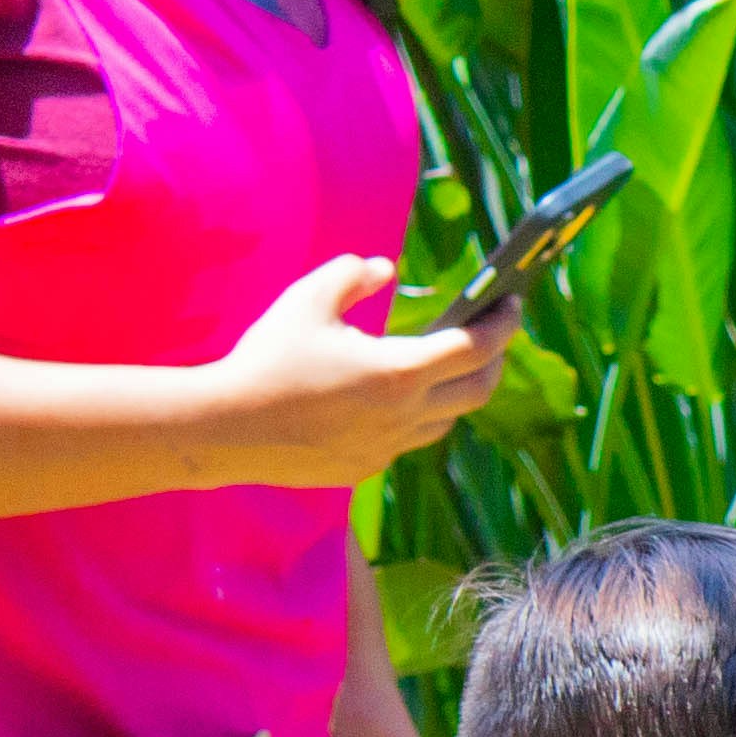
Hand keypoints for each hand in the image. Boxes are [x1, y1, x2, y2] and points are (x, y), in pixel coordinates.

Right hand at [198, 255, 510, 488]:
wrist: (223, 428)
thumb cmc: (266, 359)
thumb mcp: (307, 299)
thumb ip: (351, 275)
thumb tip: (384, 269)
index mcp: (399, 372)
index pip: (476, 347)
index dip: (503, 322)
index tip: (512, 303)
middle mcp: (404, 416)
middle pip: (478, 389)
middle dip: (493, 358)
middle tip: (491, 333)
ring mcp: (387, 447)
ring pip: (446, 420)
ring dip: (456, 391)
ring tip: (447, 363)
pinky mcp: (365, 467)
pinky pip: (409, 440)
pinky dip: (418, 416)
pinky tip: (399, 397)